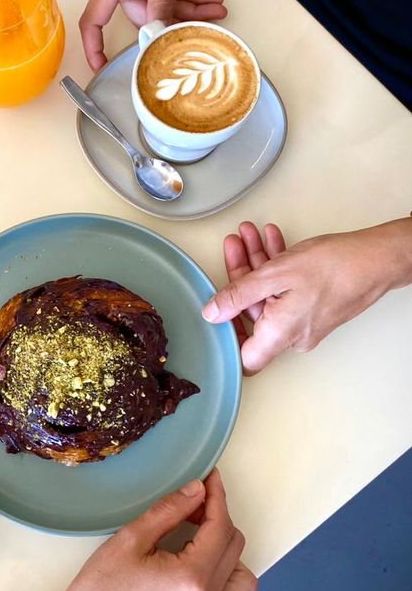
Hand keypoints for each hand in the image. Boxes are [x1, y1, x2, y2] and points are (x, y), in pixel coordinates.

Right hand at [56, 469, 255, 590]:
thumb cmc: (102, 586)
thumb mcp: (131, 538)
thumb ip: (169, 510)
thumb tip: (198, 489)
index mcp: (191, 577)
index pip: (219, 527)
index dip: (217, 497)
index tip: (209, 479)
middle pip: (233, 547)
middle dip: (216, 519)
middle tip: (191, 507)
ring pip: (243, 580)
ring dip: (230, 555)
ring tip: (201, 543)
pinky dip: (229, 590)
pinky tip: (207, 577)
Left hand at [202, 220, 407, 372]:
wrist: (378, 259)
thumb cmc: (336, 267)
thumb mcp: (275, 275)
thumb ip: (238, 295)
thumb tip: (212, 313)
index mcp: (281, 335)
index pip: (244, 355)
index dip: (226, 333)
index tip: (217, 305)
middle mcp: (293, 335)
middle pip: (253, 311)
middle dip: (241, 273)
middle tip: (235, 244)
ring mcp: (304, 321)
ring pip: (269, 294)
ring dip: (257, 263)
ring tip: (249, 235)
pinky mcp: (314, 306)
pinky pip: (286, 290)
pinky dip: (276, 267)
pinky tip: (271, 241)